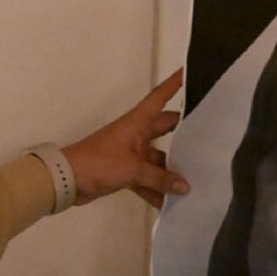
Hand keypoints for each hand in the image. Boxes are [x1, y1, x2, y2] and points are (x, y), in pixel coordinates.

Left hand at [62, 69, 189, 208]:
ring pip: (158, 159)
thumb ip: (160, 178)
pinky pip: (146, 179)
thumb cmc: (100, 162)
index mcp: (137, 122)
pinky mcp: (124, 172)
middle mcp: (136, 134)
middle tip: (210, 137)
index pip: (159, 97)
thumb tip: (185, 186)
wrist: (66, 179)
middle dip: (184, 134)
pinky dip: (155, 190)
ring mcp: (130, 154)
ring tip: (197, 179)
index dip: (174, 84)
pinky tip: (170, 204)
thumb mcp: (132, 169)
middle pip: (165, 129)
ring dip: (172, 170)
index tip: (188, 71)